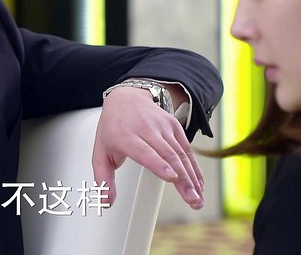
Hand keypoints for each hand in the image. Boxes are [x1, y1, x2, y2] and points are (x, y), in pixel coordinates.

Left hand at [92, 86, 203, 208]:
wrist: (126, 98)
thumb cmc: (113, 127)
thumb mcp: (100, 152)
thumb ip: (103, 179)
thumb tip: (105, 202)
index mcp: (125, 135)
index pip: (144, 151)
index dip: (158, 164)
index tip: (171, 177)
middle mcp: (146, 129)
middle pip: (168, 155)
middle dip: (182, 179)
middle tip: (192, 199)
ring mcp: (162, 126)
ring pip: (180, 154)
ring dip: (192, 178)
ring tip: (197, 199)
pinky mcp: (174, 126)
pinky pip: (187, 149)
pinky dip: (195, 168)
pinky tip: (199, 184)